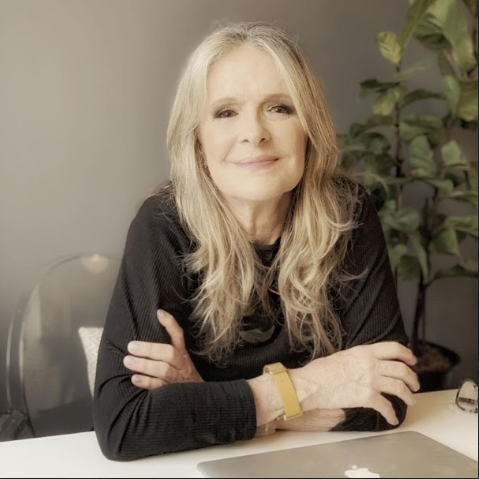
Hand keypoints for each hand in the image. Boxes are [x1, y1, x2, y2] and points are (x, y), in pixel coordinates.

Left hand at [123, 309, 202, 389]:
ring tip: (128, 361)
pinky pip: (159, 387)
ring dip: (145, 365)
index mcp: (182, 354)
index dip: (170, 324)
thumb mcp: (179, 359)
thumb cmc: (182, 374)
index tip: (158, 313)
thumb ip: (167, 347)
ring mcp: (177, 379)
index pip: (178, 335)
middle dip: (150, 349)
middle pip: (169, 354)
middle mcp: (181, 365)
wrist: (197, 399)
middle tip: (131, 346)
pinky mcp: (172, 393)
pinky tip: (134, 379)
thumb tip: (151, 326)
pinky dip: (146, 382)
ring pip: (163, 370)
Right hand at [297, 342, 418, 425]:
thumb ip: (361, 358)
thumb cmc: (322, 370)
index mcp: (365, 351)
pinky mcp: (367, 397)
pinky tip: (392, 418)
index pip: (394, 348)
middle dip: (412, 378)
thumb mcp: (344, 355)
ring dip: (409, 395)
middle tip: (414, 384)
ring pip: (400, 387)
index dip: (407, 354)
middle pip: (402, 369)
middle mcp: (371, 364)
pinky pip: (386, 407)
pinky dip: (392, 414)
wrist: (312, 383)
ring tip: (411, 400)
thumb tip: (369, 365)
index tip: (412, 360)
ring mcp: (370, 380)